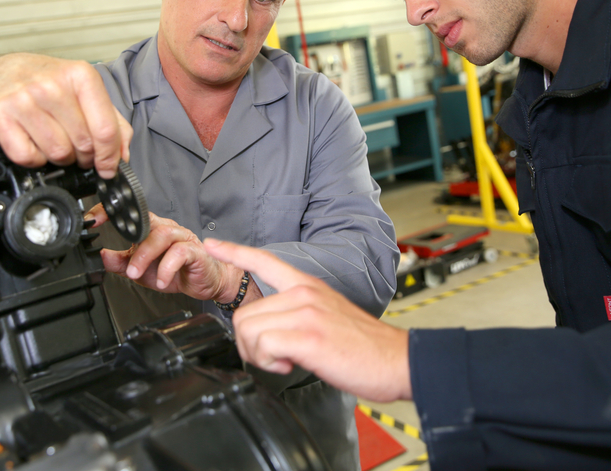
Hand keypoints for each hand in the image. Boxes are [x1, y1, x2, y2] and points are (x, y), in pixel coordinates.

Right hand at [0, 53, 131, 177]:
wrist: (0, 72)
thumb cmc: (45, 82)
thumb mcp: (83, 91)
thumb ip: (111, 121)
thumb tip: (122, 156)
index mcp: (80, 75)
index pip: (105, 129)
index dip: (109, 156)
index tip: (108, 167)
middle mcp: (51, 85)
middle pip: (83, 144)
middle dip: (84, 156)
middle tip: (78, 151)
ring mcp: (23, 99)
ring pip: (57, 153)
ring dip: (60, 158)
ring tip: (55, 143)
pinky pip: (28, 157)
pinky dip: (34, 159)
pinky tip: (33, 143)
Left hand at [93, 205, 259, 303]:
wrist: (206, 282)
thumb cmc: (177, 272)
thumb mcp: (142, 271)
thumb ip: (122, 263)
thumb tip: (102, 256)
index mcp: (152, 230)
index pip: (131, 215)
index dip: (112, 213)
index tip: (94, 220)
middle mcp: (167, 229)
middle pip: (148, 225)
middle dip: (134, 248)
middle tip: (127, 269)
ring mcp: (182, 238)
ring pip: (163, 236)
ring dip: (146, 257)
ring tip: (138, 275)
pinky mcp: (195, 251)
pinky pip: (180, 252)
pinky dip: (167, 268)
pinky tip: (161, 281)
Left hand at [204, 238, 410, 402]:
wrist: (396, 360)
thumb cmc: (365, 346)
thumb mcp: (328, 316)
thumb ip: (298, 314)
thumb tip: (272, 331)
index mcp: (307, 285)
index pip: (264, 260)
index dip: (234, 251)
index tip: (214, 244)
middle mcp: (303, 293)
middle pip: (244, 315)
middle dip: (250, 344)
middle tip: (276, 356)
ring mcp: (305, 312)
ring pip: (249, 331)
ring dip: (260, 356)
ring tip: (287, 360)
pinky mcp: (308, 335)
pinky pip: (263, 347)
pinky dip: (270, 363)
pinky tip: (290, 365)